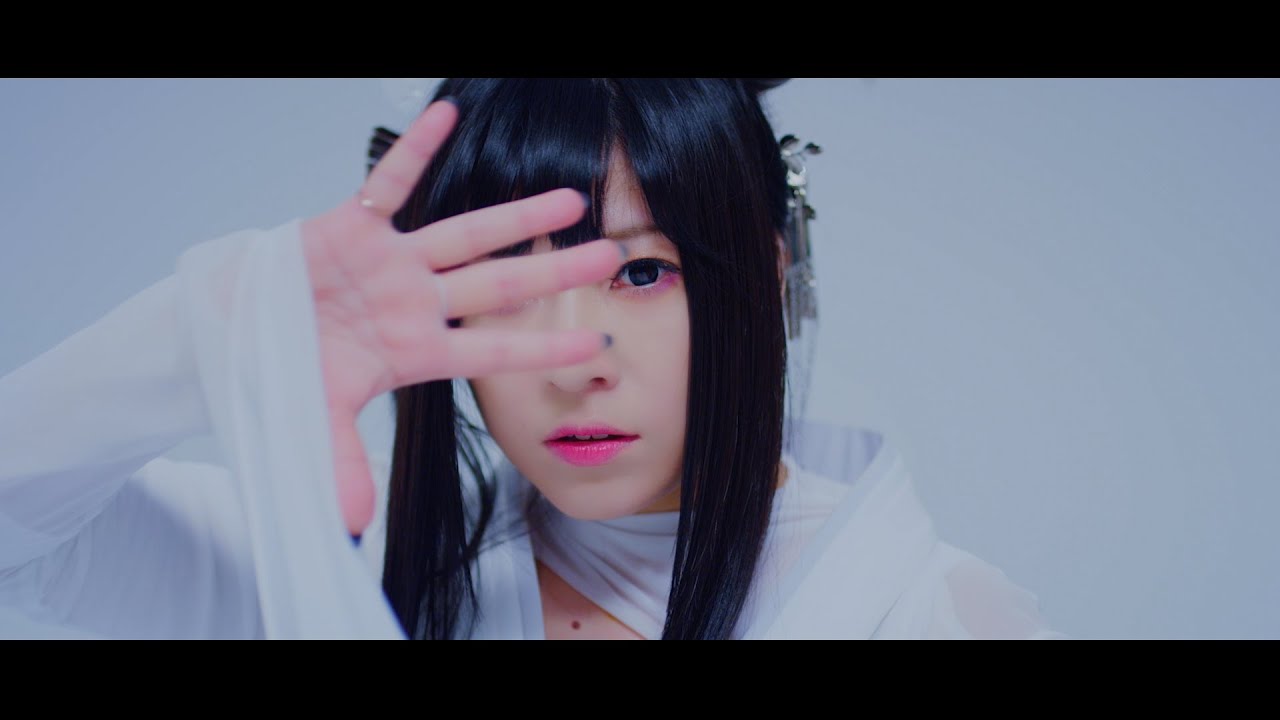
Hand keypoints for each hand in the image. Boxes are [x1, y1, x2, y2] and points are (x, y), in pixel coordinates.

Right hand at [300, 99, 621, 535]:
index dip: (542, 344)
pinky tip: (449, 114)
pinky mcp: (350, 226)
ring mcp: (388, 263)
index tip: (598, 342)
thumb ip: (341, 460)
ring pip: (462, 233)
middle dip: (552, 272)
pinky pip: (389, 184)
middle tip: (611, 257)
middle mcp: (414, 301)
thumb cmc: (279, 372)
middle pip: (497, 285)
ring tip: (568, 198)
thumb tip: (354, 523)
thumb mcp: (311, 419)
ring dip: (513, 216)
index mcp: (414, 350)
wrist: (228, 331)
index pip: (492, 349)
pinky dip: (416, 151)